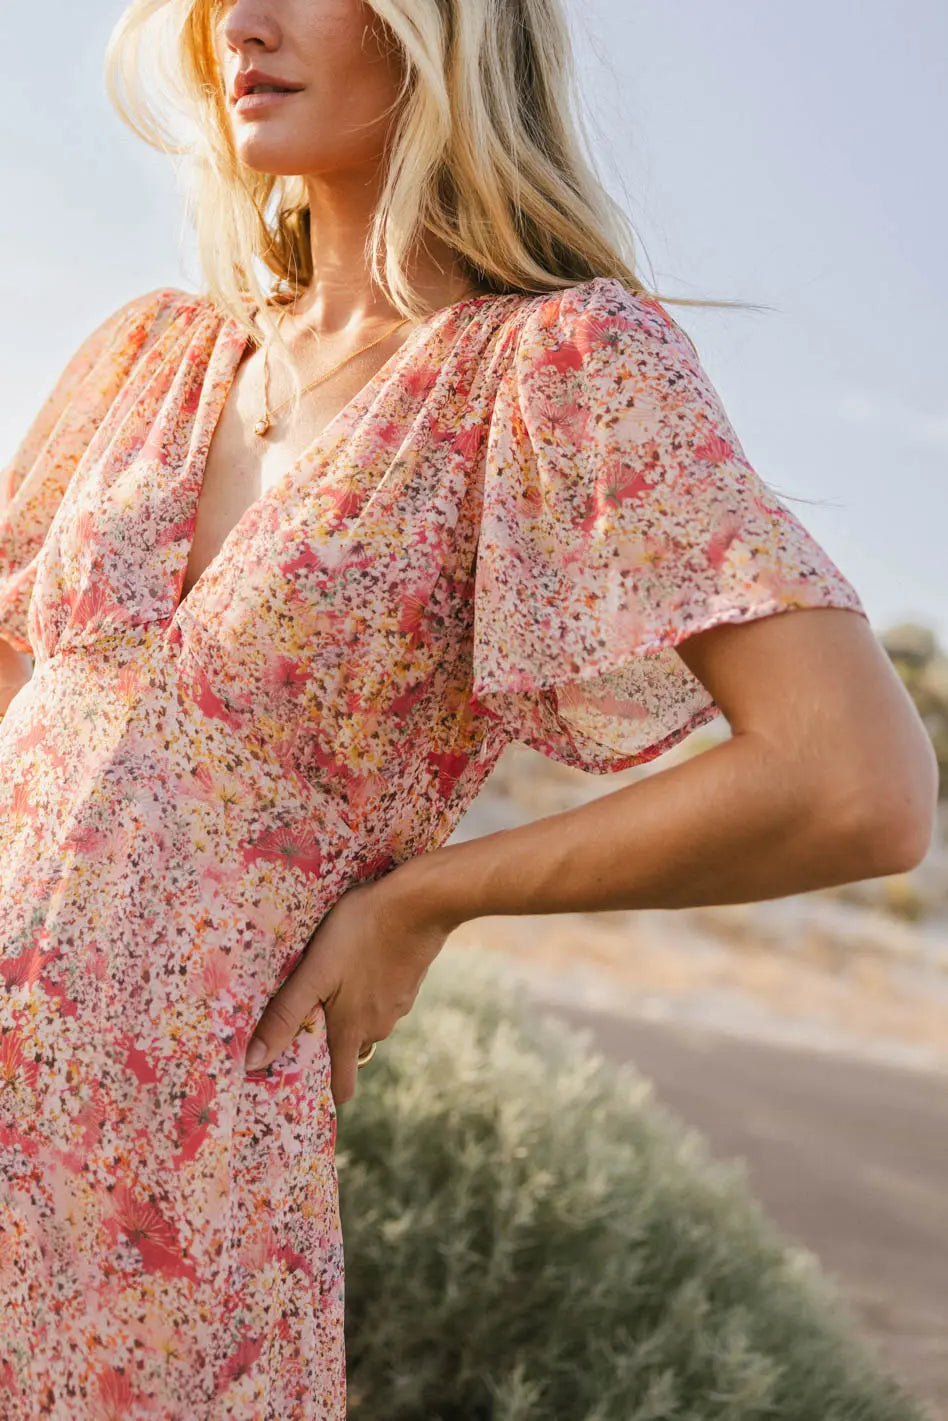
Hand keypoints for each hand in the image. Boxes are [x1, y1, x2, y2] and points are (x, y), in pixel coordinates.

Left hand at [243, 866, 453, 1104]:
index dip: (324, 1088)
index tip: (303, 1076)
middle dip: (330, 1039)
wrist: (419, 903)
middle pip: (351, 1048)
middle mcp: (378, 1027)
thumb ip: (284, 1016)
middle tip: (306, 1011)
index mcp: (351, 1032)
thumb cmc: (359, 934)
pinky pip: (383, 997)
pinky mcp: (410, 982)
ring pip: (367, 1019)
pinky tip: (359, 959)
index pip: (342, 1085)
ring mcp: (399, 1005)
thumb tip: (252, 1063)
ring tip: (330, 978)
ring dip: (350, 1009)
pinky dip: (369, 987)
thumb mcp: (314, 973)